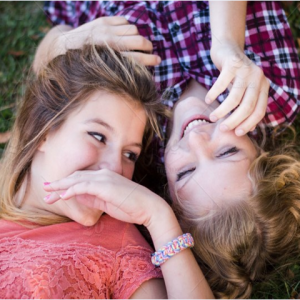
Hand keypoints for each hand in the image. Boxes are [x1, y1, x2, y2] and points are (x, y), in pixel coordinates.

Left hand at [43, 169, 169, 227]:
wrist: (149, 208)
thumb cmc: (131, 207)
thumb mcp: (108, 203)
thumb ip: (93, 198)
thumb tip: (78, 196)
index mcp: (105, 177)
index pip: (81, 179)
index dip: (66, 184)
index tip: (55, 191)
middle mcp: (103, 174)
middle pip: (76, 177)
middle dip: (59, 184)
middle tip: (45, 189)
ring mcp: (105, 179)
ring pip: (77, 180)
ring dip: (61, 186)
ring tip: (48, 193)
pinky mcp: (105, 186)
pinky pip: (84, 186)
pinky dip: (72, 190)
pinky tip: (63, 196)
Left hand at [57, 16, 160, 65]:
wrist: (66, 46)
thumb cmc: (87, 63)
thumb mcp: (102, 69)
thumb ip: (119, 67)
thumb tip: (136, 69)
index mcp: (109, 57)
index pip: (136, 58)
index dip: (149, 60)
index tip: (158, 60)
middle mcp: (109, 41)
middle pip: (138, 41)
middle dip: (148, 46)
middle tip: (149, 50)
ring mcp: (106, 28)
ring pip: (133, 30)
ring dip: (138, 36)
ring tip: (136, 43)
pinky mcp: (103, 21)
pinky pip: (125, 21)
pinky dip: (129, 28)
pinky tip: (126, 34)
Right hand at [207, 42, 269, 135]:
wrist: (228, 49)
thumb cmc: (234, 76)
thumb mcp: (244, 91)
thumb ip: (248, 105)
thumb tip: (249, 128)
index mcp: (263, 87)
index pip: (260, 111)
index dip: (249, 124)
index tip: (237, 133)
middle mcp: (258, 78)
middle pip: (247, 106)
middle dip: (234, 120)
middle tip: (223, 128)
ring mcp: (245, 70)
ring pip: (234, 98)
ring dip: (222, 111)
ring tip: (212, 117)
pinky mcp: (232, 64)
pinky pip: (221, 84)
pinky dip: (213, 94)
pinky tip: (208, 100)